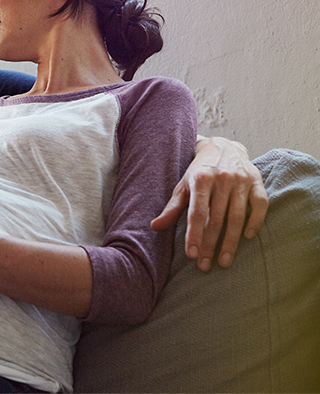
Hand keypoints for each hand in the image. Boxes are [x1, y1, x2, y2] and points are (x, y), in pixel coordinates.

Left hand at [151, 137, 267, 271]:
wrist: (223, 147)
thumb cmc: (199, 171)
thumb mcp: (183, 185)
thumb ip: (172, 207)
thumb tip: (154, 226)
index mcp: (200, 179)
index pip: (196, 213)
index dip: (194, 235)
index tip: (192, 255)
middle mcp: (221, 179)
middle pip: (216, 219)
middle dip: (210, 245)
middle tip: (205, 266)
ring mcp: (240, 180)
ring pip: (237, 217)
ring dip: (231, 242)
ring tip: (224, 261)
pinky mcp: (257, 182)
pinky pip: (259, 206)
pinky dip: (254, 222)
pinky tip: (247, 238)